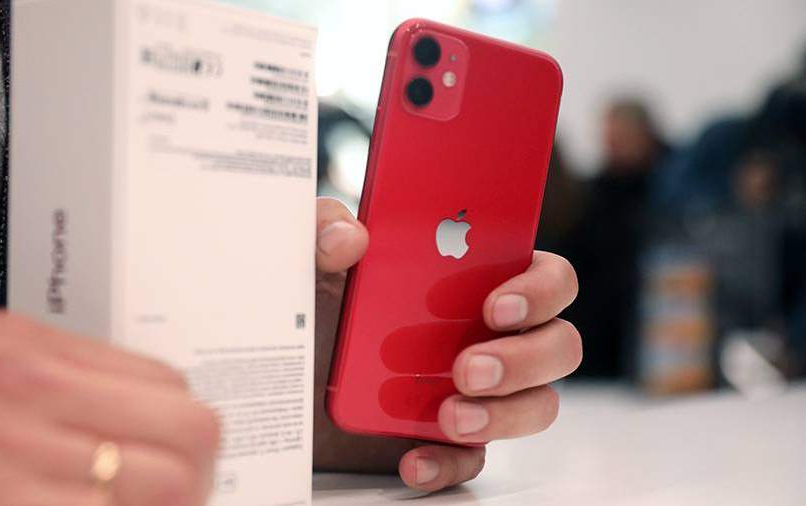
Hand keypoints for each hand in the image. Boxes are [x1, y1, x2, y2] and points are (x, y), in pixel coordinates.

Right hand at [0, 312, 218, 505]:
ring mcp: (5, 443)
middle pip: (184, 431)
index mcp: (35, 348)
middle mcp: (30, 386)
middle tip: (182, 496)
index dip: (188, 429)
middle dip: (196, 475)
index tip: (183, 456)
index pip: (168, 385)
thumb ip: (65, 377)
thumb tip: (146, 407)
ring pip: (156, 483)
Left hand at [313, 197, 580, 491]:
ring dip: (504, 413)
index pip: (545, 275)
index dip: (539, 289)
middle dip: (524, 358)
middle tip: (467, 367)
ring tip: (451, 417)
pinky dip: (448, 462)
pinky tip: (414, 459)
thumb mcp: (313, 257)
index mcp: (476, 278)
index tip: (495, 306)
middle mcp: (491, 332)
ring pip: (538, 404)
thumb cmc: (320, 305)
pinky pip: (475, 458)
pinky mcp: (452, 437)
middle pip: (557, 342)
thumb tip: (349, 237)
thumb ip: (322, 226)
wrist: (288, 380)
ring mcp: (479, 387)